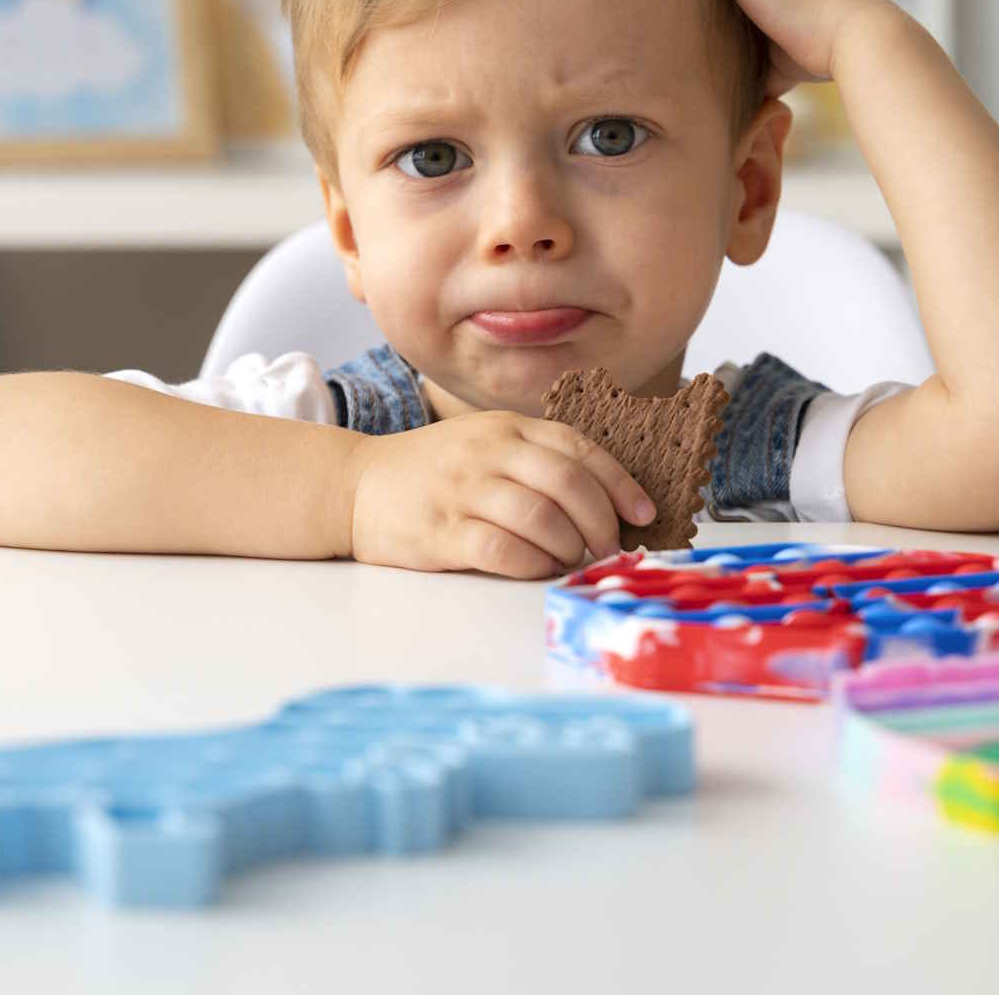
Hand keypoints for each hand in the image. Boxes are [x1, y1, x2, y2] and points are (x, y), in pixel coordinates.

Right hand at [342, 412, 655, 578]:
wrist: (354, 485)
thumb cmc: (432, 471)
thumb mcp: (483, 443)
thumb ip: (534, 458)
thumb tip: (604, 500)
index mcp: (506, 428)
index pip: (578, 447)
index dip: (619, 481)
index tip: (644, 512)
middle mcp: (488, 454)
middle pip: (567, 484)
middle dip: (601, 522)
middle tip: (609, 547)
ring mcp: (463, 492)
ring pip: (541, 519)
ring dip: (569, 547)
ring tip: (571, 559)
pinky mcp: (441, 532)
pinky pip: (503, 550)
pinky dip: (532, 565)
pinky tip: (537, 569)